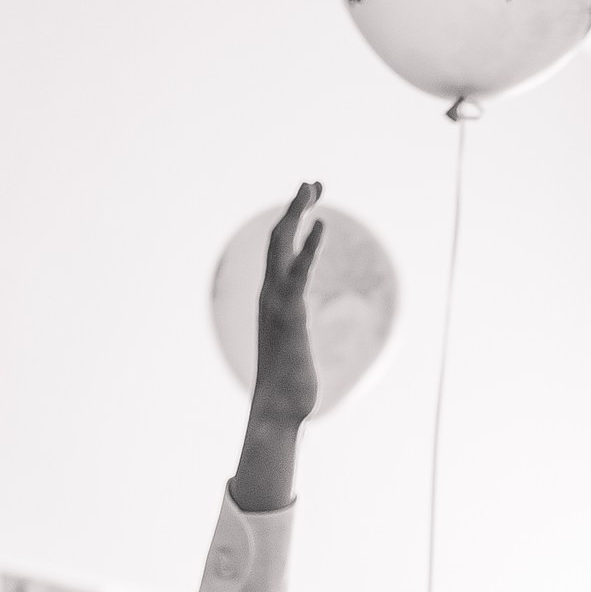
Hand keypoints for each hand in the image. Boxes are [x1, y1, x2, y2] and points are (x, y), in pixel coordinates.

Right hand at [249, 182, 325, 428]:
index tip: (310, 202)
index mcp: (272, 298)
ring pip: (282, 246)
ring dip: (296, 213)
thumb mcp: (296, 348)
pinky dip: (309, 246)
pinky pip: (299, 272)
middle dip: (295, 207)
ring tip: (311, 187)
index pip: (279, 250)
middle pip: (278, 238)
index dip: (293, 223)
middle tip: (313, 182)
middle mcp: (269, 293)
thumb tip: (302, 334)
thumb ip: (298, 332)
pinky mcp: (290, 314)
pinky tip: (321, 224)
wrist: (278, 409)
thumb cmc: (289, 386)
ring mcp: (276, 302)